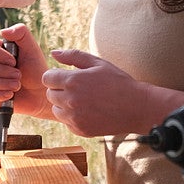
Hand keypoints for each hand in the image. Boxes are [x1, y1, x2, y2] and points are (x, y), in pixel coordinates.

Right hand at [0, 23, 52, 118]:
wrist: (41, 92)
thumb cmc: (36, 68)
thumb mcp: (31, 47)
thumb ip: (20, 32)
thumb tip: (2, 31)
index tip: (13, 60)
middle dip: (4, 71)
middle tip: (19, 75)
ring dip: (3, 83)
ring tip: (18, 85)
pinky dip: (0, 94)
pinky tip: (11, 94)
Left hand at [43, 48, 169, 137]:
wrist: (136, 108)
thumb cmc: (117, 82)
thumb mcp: (98, 63)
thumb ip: (73, 56)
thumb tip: (53, 53)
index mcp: (73, 81)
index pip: (47, 78)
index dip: (56, 76)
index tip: (67, 77)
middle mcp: (70, 100)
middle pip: (50, 94)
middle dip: (60, 90)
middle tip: (79, 88)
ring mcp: (74, 117)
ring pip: (55, 109)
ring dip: (64, 104)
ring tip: (83, 100)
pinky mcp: (79, 130)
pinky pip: (66, 122)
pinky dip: (72, 117)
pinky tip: (89, 111)